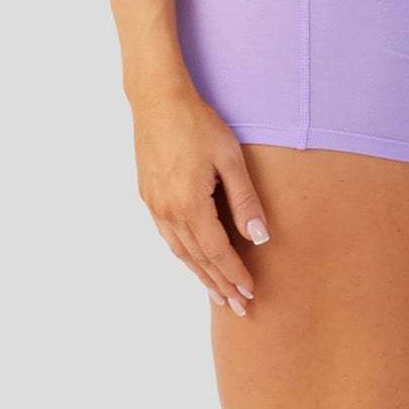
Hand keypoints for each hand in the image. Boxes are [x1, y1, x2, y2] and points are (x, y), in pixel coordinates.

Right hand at [132, 84, 270, 313]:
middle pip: (199, 259)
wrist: (158, 100)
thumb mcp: (230, 158)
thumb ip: (245, 200)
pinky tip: (193, 259)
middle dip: (220, 284)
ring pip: (181, 252)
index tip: (250, 293)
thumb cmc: (198, 124)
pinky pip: (169, 237)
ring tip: (217, 293)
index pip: (218, 252)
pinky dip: (184, 255)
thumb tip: (260, 238)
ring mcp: (155, 206)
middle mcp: (169, 212)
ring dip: (200, 274)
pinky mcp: (149, 196)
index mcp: (190, 205)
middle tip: (238, 307)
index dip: (235, 274)